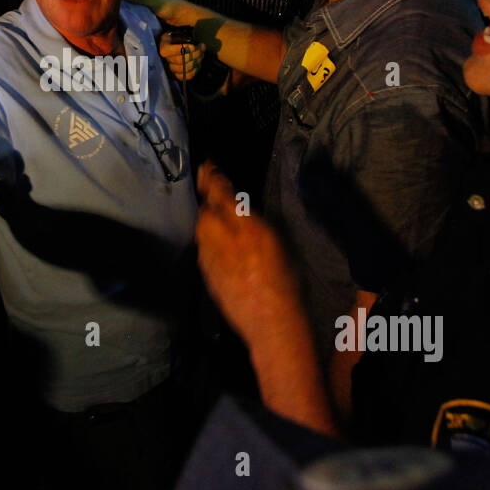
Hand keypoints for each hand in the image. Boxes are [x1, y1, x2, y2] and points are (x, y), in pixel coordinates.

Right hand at [159, 37, 205, 82]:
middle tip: (200, 51)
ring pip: (183, 69)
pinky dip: (194, 71)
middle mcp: (167, 58)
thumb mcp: (182, 36)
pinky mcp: (178, 74)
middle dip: (192, 55)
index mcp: (164, 47)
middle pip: (178, 60)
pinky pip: (185, 76)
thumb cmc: (182, 39)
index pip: (166, 50)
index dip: (179, 49)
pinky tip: (197, 65)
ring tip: (200, 57)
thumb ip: (190, 39)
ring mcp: (172, 67)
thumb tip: (201, 47)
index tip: (192, 47)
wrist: (181, 45)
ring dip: (194, 63)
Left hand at [195, 162, 301, 347]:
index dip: (212, 178)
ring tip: (219, 226)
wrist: (272, 322)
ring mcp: (212, 259)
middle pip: (206, 212)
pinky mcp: (206, 275)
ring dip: (208, 225)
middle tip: (215, 200)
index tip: (207, 167)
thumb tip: (241, 213)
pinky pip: (203, 251)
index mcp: (249, 228)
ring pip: (201, 231)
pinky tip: (220, 251)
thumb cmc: (287, 284)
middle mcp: (225, 240)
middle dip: (210, 206)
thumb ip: (255, 225)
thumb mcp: (278, 244)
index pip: (223, 194)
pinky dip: (209, 245)